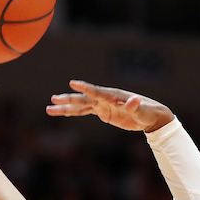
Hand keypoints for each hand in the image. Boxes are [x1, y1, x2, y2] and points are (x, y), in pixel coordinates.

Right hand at [46, 81, 173, 132]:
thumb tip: (134, 101)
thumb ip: (137, 106)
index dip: (86, 88)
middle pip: (84, 98)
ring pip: (80, 106)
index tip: (73, 83)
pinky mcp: (102, 112)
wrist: (150, 115)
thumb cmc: (148, 112)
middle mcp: (105, 99)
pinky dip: (73, 112)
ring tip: (49, 108)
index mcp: (113, 96)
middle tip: (54, 99)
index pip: (97, 91)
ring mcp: (102, 105)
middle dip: (69, 99)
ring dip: (65, 107)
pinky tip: (61, 113)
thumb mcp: (143, 111)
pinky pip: (85, 112)